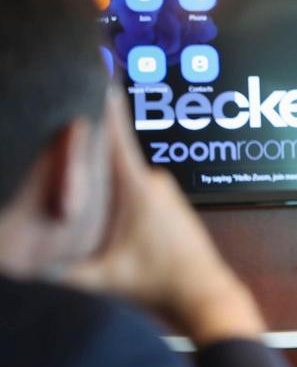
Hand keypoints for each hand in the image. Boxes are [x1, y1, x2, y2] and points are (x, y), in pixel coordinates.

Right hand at [67, 92, 263, 344]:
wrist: (207, 299)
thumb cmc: (161, 286)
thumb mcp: (102, 278)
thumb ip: (59, 271)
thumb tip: (19, 266)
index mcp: (138, 188)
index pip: (115, 133)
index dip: (102, 101)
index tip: (94, 67)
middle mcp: (154, 182)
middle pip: (111, 151)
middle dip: (83, 143)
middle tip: (54, 130)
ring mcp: (164, 191)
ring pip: (122, 170)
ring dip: (99, 170)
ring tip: (67, 163)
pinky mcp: (169, 205)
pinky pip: (135, 185)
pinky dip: (115, 187)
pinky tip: (95, 194)